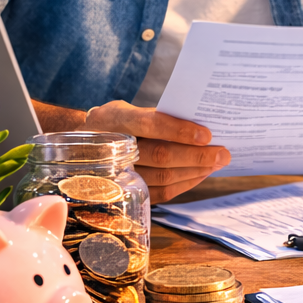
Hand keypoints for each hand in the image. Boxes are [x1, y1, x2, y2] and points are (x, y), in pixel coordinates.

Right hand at [82, 101, 229, 202]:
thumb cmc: (114, 124)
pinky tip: (201, 174)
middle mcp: (110, 148)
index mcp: (111, 119)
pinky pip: (160, 192)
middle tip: (223, 154)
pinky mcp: (126, 192)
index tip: (207, 134)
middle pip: (160, 155)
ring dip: (196, 171)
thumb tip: (201, 127)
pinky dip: (185, 183)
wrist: (80, 147)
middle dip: (197, 156)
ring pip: (163, 177)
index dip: (178, 130)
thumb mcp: (126, 110)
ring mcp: (116, 174)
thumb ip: (156, 116)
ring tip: (217, 163)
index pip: (148, 124)